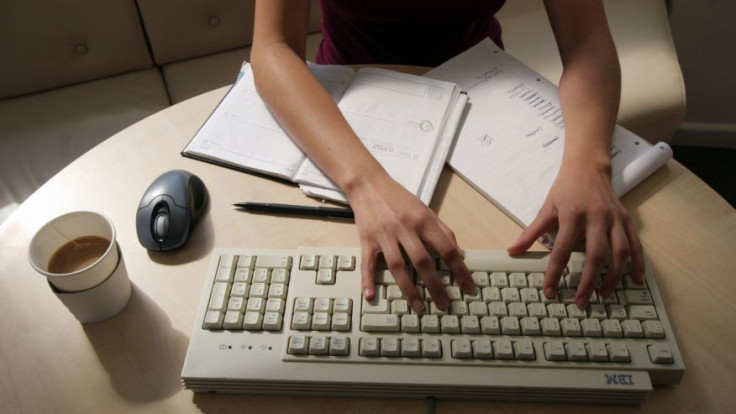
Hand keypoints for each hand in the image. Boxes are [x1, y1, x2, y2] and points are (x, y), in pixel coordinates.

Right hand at [345, 174, 473, 311]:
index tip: (468, 287)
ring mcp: (385, 235)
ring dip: (409, 289)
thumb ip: (441, 230)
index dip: (460, 270)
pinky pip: (368, 263)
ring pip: (398, 266)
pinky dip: (368, 279)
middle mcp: (405, 228)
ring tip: (418, 306)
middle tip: (444, 304)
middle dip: (435, 285)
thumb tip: (457, 251)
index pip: (447, 248)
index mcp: (423, 220)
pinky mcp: (367, 239)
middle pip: (423, 261)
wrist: (369, 184)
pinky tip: (371, 295)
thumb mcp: (425, 210)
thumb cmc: (398, 198)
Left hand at [507, 160, 644, 307]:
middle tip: (581, 301)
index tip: (550, 290)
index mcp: (572, 215)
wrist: (588, 167)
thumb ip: (531, 233)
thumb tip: (512, 250)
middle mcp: (596, 217)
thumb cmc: (565, 189)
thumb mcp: (546, 208)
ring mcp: (614, 219)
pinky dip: (638, 263)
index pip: (561, 250)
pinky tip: (637, 280)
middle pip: (595, 254)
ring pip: (619, 252)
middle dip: (588, 281)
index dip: (555, 272)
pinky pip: (635, 244)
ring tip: (605, 295)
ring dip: (613, 276)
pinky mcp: (627, 219)